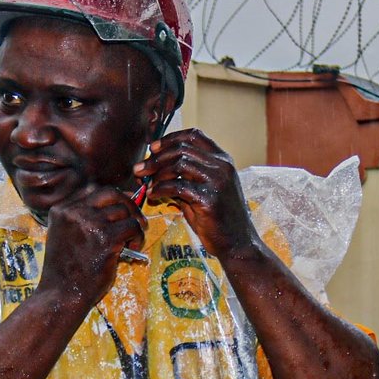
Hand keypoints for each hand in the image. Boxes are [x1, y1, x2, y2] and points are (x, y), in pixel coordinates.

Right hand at [37, 185, 145, 308]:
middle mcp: (74, 212)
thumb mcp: (64, 236)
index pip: (93, 190)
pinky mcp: (106, 238)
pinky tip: (133, 248)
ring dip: (135, 224)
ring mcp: (90, 224)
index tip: (124, 207)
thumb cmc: (65, 271)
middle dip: (129, 204)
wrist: (61, 294)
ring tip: (133, 239)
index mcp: (61, 210)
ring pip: (124, 210)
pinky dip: (138, 236)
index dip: (114, 197)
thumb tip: (116, 207)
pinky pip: (133, 227)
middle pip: (111, 193)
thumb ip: (81, 220)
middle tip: (138, 220)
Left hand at [133, 129, 258, 260]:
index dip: (170, 139)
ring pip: (179, 164)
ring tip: (146, 184)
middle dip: (156, 158)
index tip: (153, 148)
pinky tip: (153, 195)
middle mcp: (222, 166)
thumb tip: (154, 169)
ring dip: (156, 173)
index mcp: (223, 160)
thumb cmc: (218, 219)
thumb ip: (185, 177)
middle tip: (140, 169)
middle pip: (182, 148)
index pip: (194, 135)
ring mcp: (217, 181)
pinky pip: (177, 186)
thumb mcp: (205, 190)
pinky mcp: (209, 199)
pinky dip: (160, 189)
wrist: (237, 243)